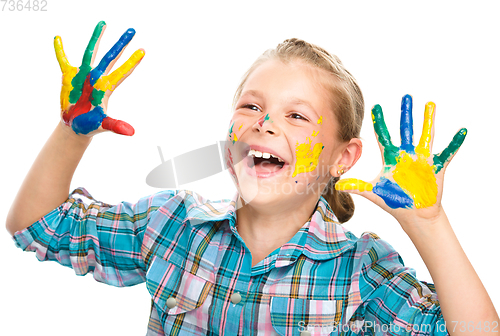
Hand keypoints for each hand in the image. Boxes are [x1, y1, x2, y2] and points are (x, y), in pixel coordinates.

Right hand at [54, 21, 144, 135]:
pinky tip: (58, 38)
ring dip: (96, 38)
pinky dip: (60, 50)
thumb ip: (116, 126)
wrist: (74, 125)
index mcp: (106, 88)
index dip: (132, 62)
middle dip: (121, 44)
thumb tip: (132, 133)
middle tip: (132, 30)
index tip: (143, 51)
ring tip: (103, 23)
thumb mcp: (103, 124)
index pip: (122, 72)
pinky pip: (64, 60)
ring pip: (91, 52)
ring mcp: (83, 75)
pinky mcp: (69, 77)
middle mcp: (97, 78)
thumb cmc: (90, 125)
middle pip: (111, 57)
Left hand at [336, 94, 466, 223]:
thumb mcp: (374, 193)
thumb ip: (357, 186)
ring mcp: (422, 160)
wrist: (414, 215)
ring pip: (425, 136)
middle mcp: (406, 155)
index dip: (379, 122)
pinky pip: (447, 153)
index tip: (375, 106)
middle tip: (406, 96)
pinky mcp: (435, 167)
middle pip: (405, 130)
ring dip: (428, 121)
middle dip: (405, 113)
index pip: (383, 136)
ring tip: (430, 104)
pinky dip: (454, 143)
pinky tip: (462, 131)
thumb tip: (336, 186)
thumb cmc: (395, 202)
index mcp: (391, 158)